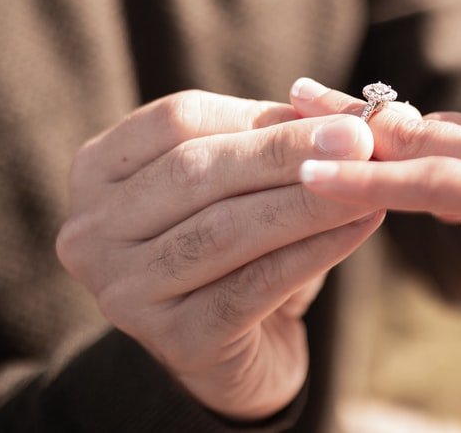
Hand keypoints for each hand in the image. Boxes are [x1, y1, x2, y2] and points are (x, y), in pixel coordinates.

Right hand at [56, 90, 383, 419]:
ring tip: (367, 184)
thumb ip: (273, 140)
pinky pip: (253, 285)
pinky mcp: (174, 341)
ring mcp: (125, 290)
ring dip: (307, 202)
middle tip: (359, 141)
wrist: (239, 346)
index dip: (259, 115)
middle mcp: (93, 231)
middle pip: (195, 173)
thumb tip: (342, 114)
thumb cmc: (238, 245)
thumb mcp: (244, 181)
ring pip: (224, 230)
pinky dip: (314, 251)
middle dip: (285, 154)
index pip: (177, 121)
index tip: (334, 115)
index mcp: (98, 170)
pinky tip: (359, 228)